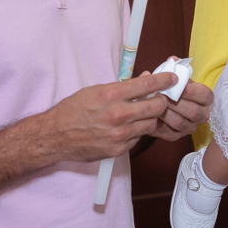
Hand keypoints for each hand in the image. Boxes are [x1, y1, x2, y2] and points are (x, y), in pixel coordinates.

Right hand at [32, 72, 175, 162]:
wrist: (55, 136)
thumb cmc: (73, 110)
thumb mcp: (95, 91)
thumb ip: (122, 87)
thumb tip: (146, 79)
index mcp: (111, 96)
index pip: (148, 85)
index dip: (165, 80)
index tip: (173, 78)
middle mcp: (117, 115)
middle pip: (157, 106)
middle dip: (162, 101)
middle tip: (160, 98)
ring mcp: (119, 134)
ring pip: (151, 123)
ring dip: (151, 117)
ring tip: (142, 113)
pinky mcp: (118, 149)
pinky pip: (138, 137)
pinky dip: (137, 131)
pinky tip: (128, 127)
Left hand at [152, 80, 214, 140]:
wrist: (168, 104)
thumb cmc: (174, 89)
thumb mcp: (175, 79)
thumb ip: (168, 75)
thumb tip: (154, 70)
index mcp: (206, 99)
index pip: (203, 95)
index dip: (190, 91)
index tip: (175, 84)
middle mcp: (202, 115)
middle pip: (192, 111)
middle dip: (174, 102)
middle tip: (159, 94)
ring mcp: (190, 127)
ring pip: (179, 122)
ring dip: (164, 112)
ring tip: (153, 104)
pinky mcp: (176, 136)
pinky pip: (167, 132)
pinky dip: (157, 124)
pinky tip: (150, 115)